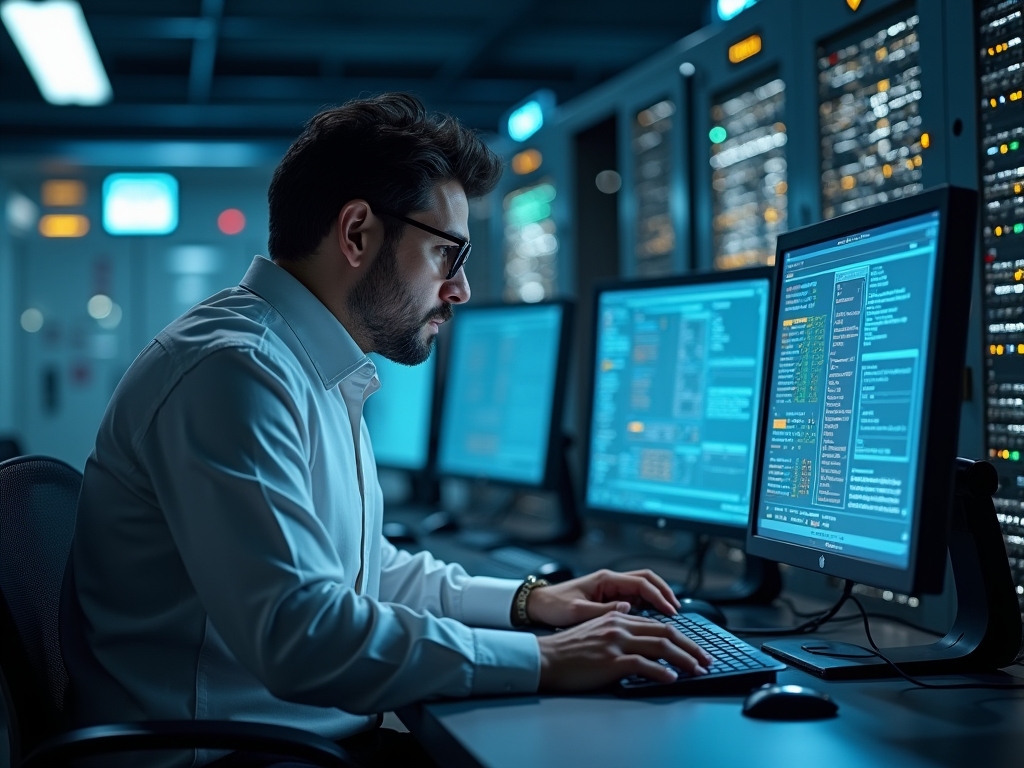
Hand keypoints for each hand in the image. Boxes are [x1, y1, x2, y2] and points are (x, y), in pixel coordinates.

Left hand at [526, 568, 680, 627]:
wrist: (539, 604)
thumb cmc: (555, 606)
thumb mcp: (578, 611)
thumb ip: (603, 610)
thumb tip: (629, 609)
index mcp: (605, 580)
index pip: (641, 583)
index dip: (659, 596)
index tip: (670, 611)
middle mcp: (610, 580)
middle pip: (647, 580)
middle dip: (664, 592)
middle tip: (677, 610)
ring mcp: (611, 588)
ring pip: (643, 588)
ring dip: (658, 597)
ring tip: (670, 614)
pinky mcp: (609, 597)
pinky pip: (635, 597)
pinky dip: (647, 605)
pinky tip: (653, 618)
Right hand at [536, 611, 712, 690]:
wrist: (545, 659)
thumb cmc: (568, 650)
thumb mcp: (596, 631)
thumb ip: (619, 631)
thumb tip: (642, 640)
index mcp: (618, 617)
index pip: (658, 624)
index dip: (681, 637)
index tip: (694, 649)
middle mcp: (620, 626)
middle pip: (666, 633)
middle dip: (691, 648)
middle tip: (705, 660)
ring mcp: (616, 643)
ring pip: (660, 647)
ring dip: (684, 660)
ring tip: (697, 670)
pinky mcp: (611, 661)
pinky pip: (644, 665)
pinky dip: (662, 672)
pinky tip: (672, 678)